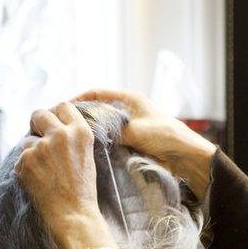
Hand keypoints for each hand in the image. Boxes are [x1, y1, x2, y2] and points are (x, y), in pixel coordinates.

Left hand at [17, 102, 111, 248]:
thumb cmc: (83, 187)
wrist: (73, 213)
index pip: (63, 106)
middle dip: (37, 123)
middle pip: (39, 113)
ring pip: (28, 140)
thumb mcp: (87, 153)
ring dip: (32, 150)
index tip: (54, 122)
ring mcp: (41, 146)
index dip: (56, 114)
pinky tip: (39, 179)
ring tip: (45, 170)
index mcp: (80, 131)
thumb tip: (51, 125)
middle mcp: (60, 134)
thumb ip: (72, 136)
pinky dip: (27, 167)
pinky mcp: (25, 160)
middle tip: (41, 136)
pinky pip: (21, 158)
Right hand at [73, 89, 216, 198]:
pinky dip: (100, 142)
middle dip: (81, 116)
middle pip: (98, 109)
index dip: (78, 98)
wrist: (185, 155)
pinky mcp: (133, 139)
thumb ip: (110, 128)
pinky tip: (88, 149)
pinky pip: (111, 138)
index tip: (62, 107)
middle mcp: (129, 110)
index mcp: (130, 99)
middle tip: (62, 126)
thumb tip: (87, 131)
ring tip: (70, 139)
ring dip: (90, 131)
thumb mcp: (134, 130)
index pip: (97, 93)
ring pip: (103, 125)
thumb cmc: (165, 136)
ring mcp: (130, 125)